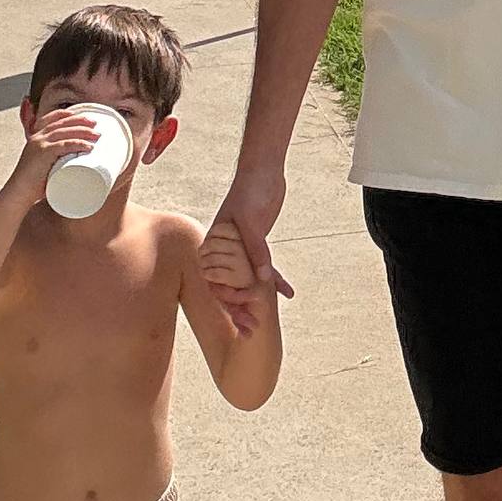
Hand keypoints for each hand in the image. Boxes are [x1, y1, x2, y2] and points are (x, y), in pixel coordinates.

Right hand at [10, 107, 102, 205]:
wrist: (19, 192)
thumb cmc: (33, 183)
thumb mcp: (42, 164)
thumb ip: (55, 160)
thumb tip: (74, 163)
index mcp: (36, 137)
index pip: (52, 118)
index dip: (68, 114)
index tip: (83, 116)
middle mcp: (38, 137)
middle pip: (63, 123)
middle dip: (81, 121)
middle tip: (96, 125)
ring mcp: (40, 144)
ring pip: (66, 132)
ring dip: (84, 132)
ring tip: (97, 136)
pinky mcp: (43, 154)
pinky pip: (64, 145)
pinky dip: (78, 144)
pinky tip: (88, 146)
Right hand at [207, 168, 294, 335]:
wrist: (263, 170)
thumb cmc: (250, 191)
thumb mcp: (250, 221)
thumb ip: (255, 251)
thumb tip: (262, 281)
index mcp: (214, 246)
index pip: (216, 282)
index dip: (229, 303)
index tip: (242, 318)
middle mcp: (224, 251)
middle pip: (229, 287)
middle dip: (239, 310)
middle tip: (251, 330)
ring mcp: (240, 250)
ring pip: (246, 281)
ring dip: (256, 300)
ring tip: (263, 323)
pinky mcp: (256, 245)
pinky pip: (264, 268)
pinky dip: (275, 279)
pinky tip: (287, 292)